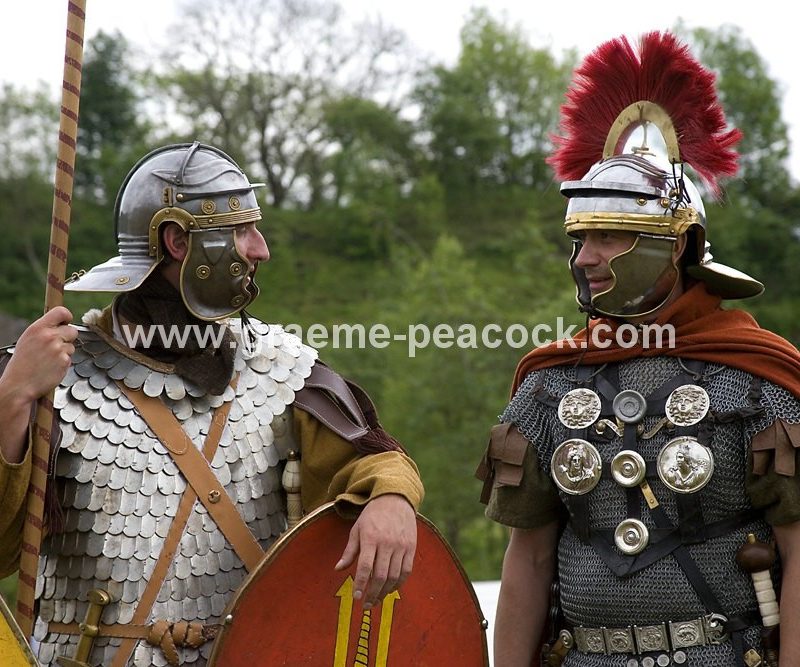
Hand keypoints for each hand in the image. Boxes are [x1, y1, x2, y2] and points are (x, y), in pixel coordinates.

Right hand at [5, 306, 76, 401]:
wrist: (19, 385)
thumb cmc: (22, 363)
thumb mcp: (28, 339)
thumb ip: (44, 330)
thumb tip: (60, 324)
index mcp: (38, 328)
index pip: (61, 312)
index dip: (67, 316)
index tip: (66, 321)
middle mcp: (49, 336)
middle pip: (72, 330)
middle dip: (68, 338)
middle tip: (56, 346)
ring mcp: (58, 349)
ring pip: (71, 346)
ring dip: (64, 352)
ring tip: (49, 360)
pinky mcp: (64, 361)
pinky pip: (70, 358)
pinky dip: (63, 363)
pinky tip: (51, 367)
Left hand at [335, 494, 416, 608]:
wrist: (395, 499)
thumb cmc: (372, 515)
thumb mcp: (357, 529)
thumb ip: (349, 551)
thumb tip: (338, 569)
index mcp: (370, 538)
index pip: (365, 566)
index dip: (360, 584)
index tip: (356, 597)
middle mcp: (387, 543)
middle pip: (380, 575)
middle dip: (372, 593)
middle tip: (365, 604)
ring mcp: (401, 546)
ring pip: (394, 576)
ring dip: (385, 592)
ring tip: (376, 599)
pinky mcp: (411, 547)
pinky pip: (406, 571)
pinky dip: (399, 583)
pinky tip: (390, 589)